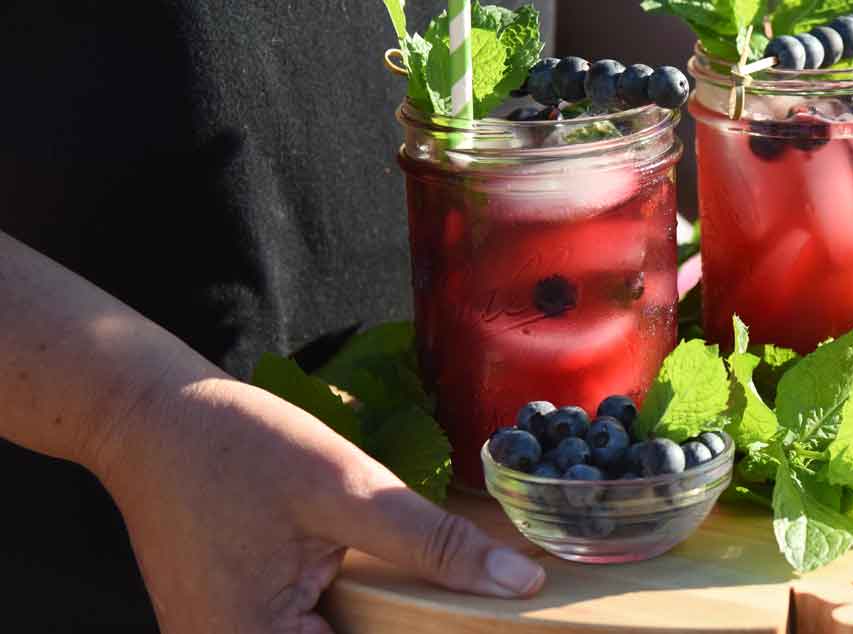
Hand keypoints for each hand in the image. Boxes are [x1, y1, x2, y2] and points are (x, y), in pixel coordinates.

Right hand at [96, 376, 544, 632]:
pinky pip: (296, 631)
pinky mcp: (225, 624)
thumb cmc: (236, 447)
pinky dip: (342, 615)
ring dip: (375, 620)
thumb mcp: (345, 488)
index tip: (480, 619)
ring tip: (425, 590)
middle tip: (470, 602)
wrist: (147, 418)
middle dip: (402, 624)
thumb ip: (432, 544)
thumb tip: (518, 585)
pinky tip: (371, 585)